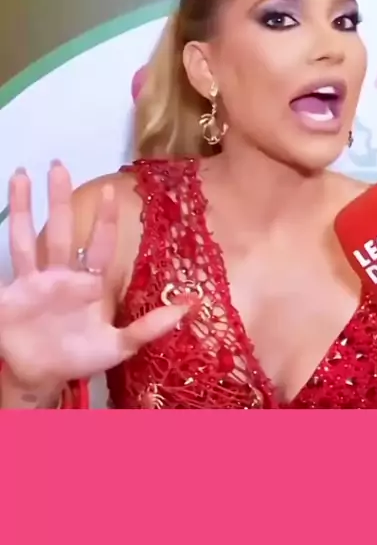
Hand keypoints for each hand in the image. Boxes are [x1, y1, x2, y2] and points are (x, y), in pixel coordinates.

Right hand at [0, 163, 188, 391]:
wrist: (42, 379)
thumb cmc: (80, 357)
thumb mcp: (119, 345)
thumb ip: (150, 327)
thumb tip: (189, 307)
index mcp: (89, 283)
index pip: (99, 244)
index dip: (104, 219)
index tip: (111, 191)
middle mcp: (62, 274)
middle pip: (63, 229)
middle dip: (60, 199)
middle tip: (59, 164)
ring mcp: (35, 281)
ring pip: (29, 237)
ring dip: (25, 207)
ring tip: (22, 174)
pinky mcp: (13, 293)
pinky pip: (8, 263)